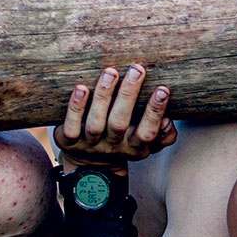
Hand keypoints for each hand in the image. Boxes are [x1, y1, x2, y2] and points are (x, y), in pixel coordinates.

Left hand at [58, 64, 175, 170]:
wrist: (90, 166)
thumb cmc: (124, 144)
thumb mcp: (147, 146)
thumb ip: (163, 136)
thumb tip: (167, 122)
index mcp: (134, 148)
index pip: (147, 132)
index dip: (155, 112)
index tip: (162, 89)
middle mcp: (112, 147)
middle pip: (119, 123)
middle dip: (129, 95)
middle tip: (137, 70)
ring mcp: (89, 144)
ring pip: (95, 122)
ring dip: (103, 96)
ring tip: (110, 72)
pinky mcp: (69, 141)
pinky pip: (71, 125)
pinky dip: (76, 108)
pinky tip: (82, 88)